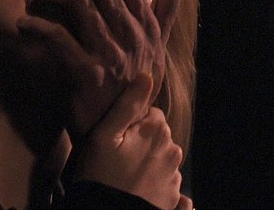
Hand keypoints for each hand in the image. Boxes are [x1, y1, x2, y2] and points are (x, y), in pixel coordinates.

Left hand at [17, 0, 182, 136]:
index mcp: (147, 29)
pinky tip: (23, 25)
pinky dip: (36, 25)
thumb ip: (162, 19)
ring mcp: (111, 55)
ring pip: (78, 2)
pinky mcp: (86, 74)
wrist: (117, 134)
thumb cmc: (130, 89)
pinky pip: (57, 36)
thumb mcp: (154, 54)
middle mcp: (133, 38)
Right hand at [70, 74, 185, 209]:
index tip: (117, 137)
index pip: (152, 113)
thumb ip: (127, 106)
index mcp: (157, 131)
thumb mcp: (104, 136)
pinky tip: (138, 188)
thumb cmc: (99, 174)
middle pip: (159, 135)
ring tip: (125, 175)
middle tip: (118, 156)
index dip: (133, 123)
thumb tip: (146, 77)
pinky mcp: (173, 198)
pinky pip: (167, 181)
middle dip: (143, 140)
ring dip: (149, 161)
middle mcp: (172, 151)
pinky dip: (156, 182)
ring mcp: (174, 176)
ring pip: (163, 157)